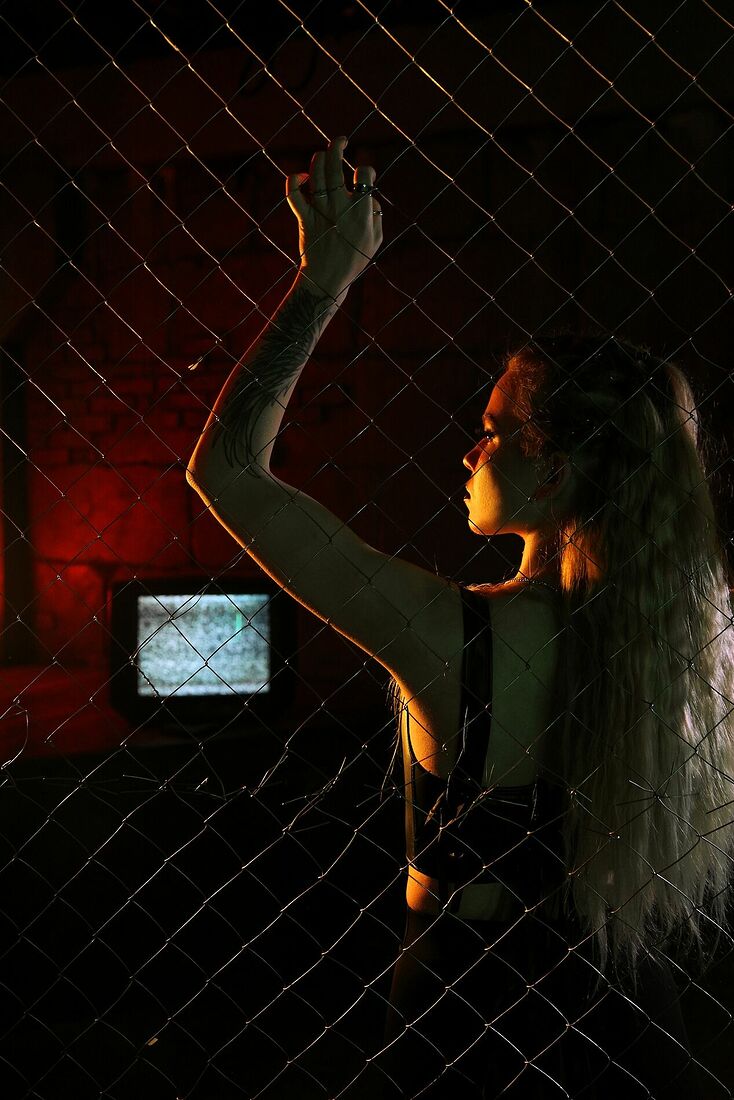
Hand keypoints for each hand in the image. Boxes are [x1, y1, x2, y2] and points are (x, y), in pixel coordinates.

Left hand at [286, 136, 382, 298]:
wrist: (327, 280)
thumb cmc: (354, 261)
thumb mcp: (376, 240)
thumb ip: (377, 215)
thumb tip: (372, 197)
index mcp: (361, 211)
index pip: (364, 174)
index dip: (366, 169)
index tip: (365, 176)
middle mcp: (339, 206)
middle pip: (335, 164)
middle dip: (338, 145)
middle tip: (341, 141)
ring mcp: (320, 209)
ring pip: (315, 172)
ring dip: (320, 158)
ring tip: (325, 157)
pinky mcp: (304, 216)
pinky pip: (294, 192)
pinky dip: (295, 180)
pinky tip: (303, 177)